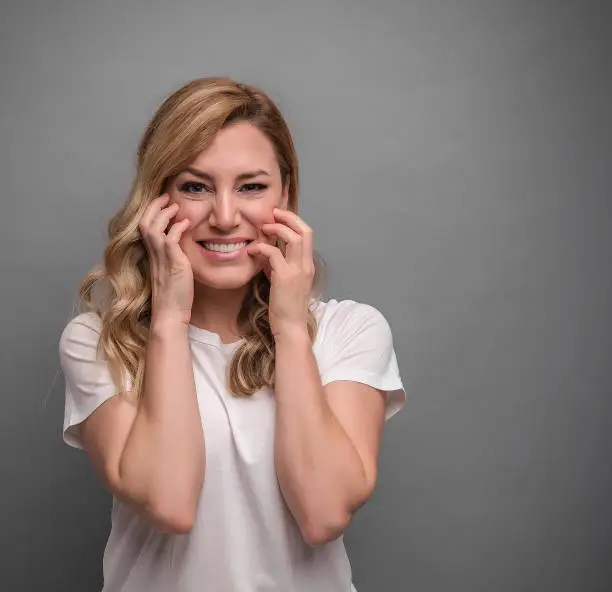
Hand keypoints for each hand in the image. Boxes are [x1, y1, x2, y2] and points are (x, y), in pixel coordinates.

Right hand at [139, 194, 192, 325]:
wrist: (170, 313)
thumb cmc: (174, 295)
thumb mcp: (172, 271)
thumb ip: (173, 257)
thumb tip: (181, 247)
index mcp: (152, 255)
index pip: (145, 227)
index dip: (152, 213)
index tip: (163, 203)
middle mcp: (153, 255)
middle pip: (144, 223)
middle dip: (154, 207)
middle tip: (166, 197)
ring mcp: (161, 258)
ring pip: (153, 228)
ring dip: (163, 214)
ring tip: (175, 205)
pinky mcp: (172, 263)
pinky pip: (170, 240)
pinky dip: (176, 228)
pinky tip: (186, 223)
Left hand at [246, 208, 314, 338]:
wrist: (290, 327)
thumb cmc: (286, 308)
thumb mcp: (283, 283)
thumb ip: (277, 267)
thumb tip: (266, 255)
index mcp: (308, 266)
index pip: (308, 234)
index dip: (294, 221)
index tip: (279, 218)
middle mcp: (306, 265)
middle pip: (305, 230)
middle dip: (288, 217)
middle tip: (272, 214)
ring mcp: (297, 271)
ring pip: (293, 237)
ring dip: (276, 228)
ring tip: (263, 228)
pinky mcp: (284, 278)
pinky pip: (273, 253)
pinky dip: (261, 247)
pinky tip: (251, 251)